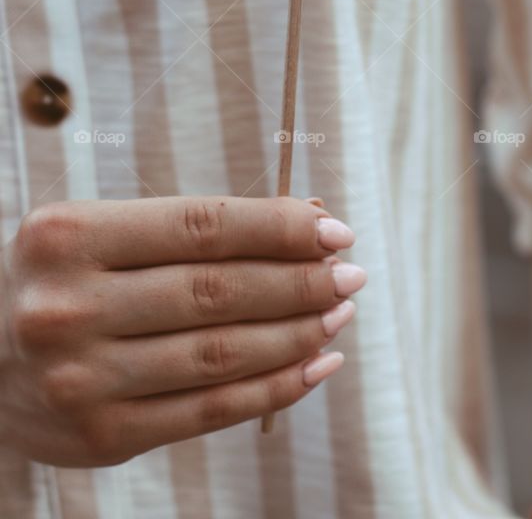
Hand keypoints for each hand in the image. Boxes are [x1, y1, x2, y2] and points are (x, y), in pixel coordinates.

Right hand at [0, 196, 363, 466]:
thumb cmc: (58, 279)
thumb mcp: (99, 232)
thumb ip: (190, 227)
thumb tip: (308, 216)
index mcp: (68, 237)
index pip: (201, 227)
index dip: (277, 227)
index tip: (333, 229)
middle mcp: (68, 308)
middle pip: (217, 292)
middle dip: (299, 282)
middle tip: (350, 273)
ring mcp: (80, 380)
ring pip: (220, 356)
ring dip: (297, 334)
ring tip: (339, 314)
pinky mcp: (99, 438)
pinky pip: (208, 413)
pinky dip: (273, 389)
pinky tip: (314, 364)